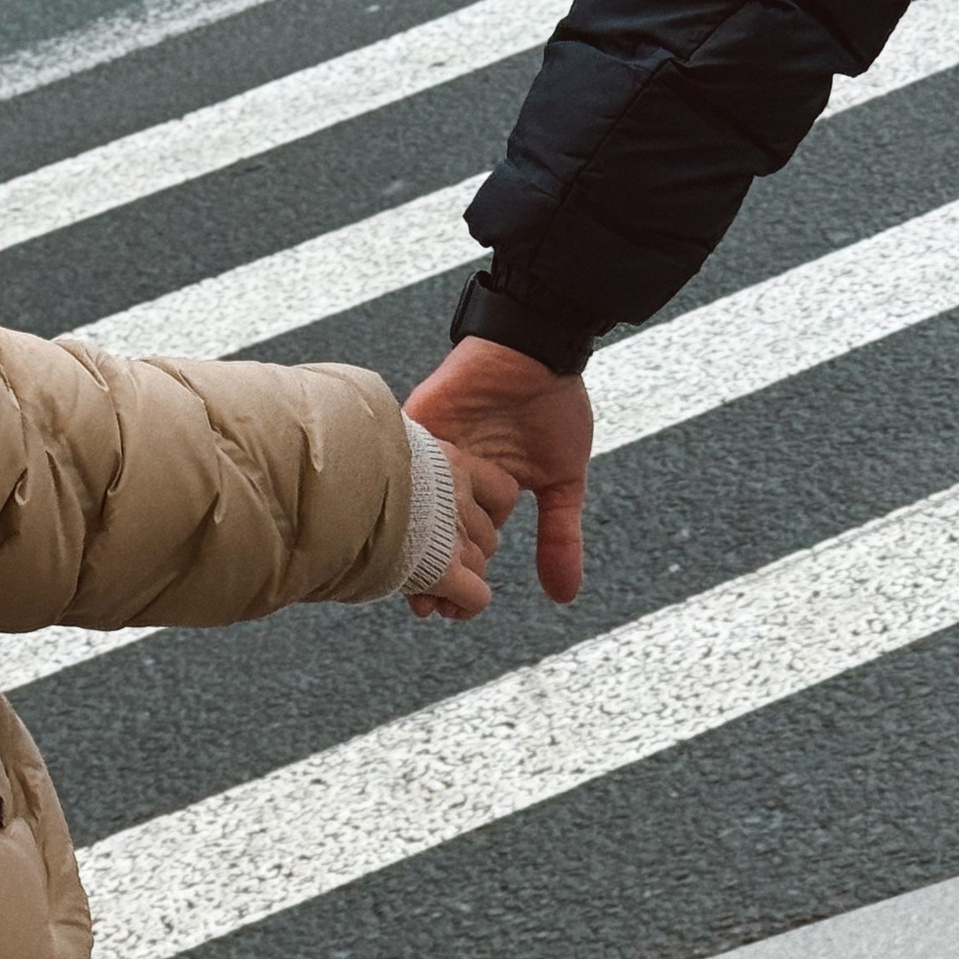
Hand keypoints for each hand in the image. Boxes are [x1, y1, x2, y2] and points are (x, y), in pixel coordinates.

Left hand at [405, 336, 592, 602]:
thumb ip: (560, 537)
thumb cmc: (554, 405)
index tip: (451, 613)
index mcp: (480, 494)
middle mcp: (451, 478)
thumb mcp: (563, 481)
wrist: (541, 345)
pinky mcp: (418, 422)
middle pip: (426, 534)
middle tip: (424, 608)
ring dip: (407, 542)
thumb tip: (565, 597)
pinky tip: (394, 530)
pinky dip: (397, 492)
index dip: (454, 582)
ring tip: (409, 579)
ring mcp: (432, 451)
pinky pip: (399, 461)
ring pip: (409, 506)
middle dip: (424, 573)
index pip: (460, 547)